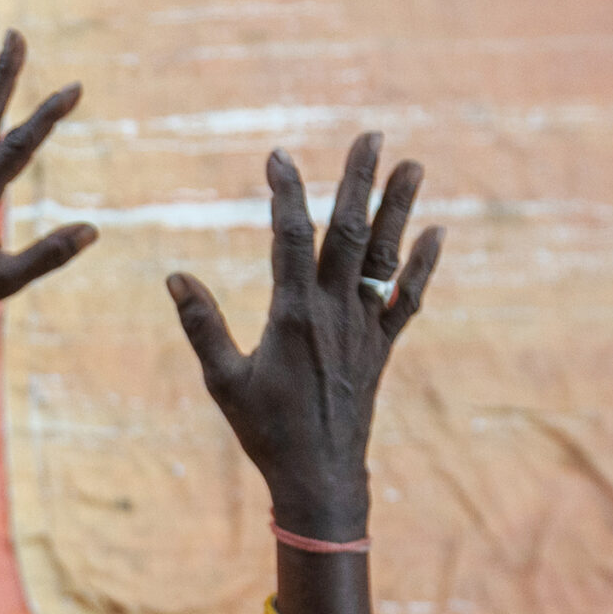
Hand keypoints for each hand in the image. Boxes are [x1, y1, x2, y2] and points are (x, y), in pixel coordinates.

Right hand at [168, 135, 444, 533]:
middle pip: (351, 232)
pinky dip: (423, 264)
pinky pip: (407, 298)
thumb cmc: (266, 431)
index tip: (279, 155)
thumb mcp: (223, 381)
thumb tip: (175, 276)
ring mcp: (364, 328)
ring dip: (401, 209)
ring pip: (386, 257)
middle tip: (373, 136)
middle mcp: (335, 313)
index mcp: (292, 315)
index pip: (290, 237)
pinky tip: (438, 231)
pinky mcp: (382, 347)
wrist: (322, 478)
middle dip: (361, 181)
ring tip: (415, 165)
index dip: (286, 192)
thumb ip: (201, 325)